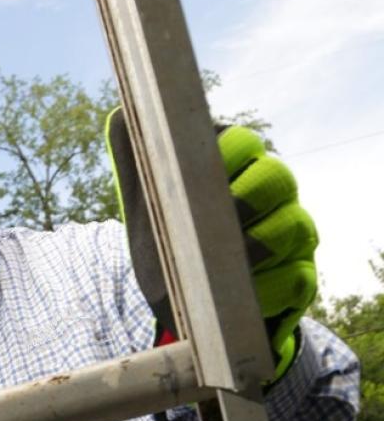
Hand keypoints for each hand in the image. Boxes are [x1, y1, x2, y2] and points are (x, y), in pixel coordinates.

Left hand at [106, 108, 317, 380]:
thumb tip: (121, 112)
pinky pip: (296, 279)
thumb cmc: (168, 246)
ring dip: (254, 247)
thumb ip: (134, 162)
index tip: (193, 177)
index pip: (241, 142)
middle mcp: (271, 195)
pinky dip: (264, 291)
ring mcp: (291, 233)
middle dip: (244, 198)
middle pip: (277, 176)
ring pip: (294, 225)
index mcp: (235, 170)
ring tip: (220, 265)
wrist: (187, 308)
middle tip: (209, 224)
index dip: (222, 154)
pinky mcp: (300, 278)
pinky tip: (237, 296)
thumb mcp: (145, 209)